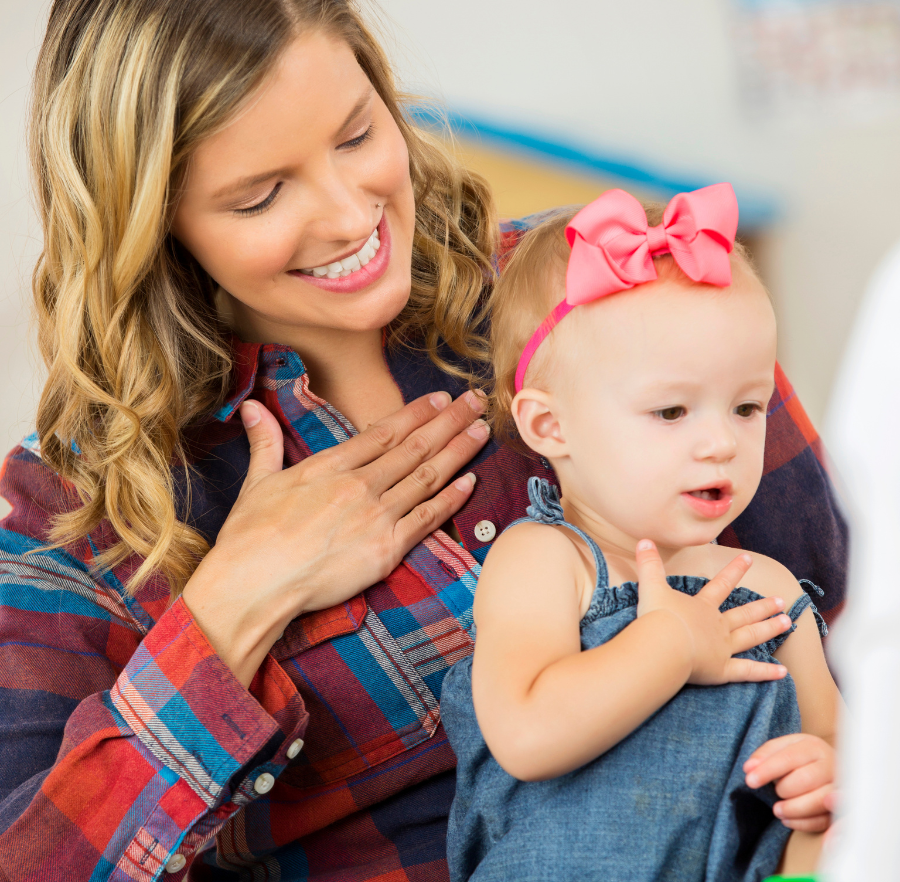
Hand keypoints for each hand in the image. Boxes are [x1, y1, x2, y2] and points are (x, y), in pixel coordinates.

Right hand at [183, 390, 488, 685]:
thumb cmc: (250, 537)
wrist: (255, 583)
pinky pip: (427, 518)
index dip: (417, 413)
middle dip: (449, 421)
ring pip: (427, 476)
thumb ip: (265, 442)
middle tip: (475, 401)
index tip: (440, 398)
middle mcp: (359, 484)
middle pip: (415, 447)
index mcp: (330, 466)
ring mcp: (376, 515)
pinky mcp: (387, 548)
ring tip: (481, 431)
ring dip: (458, 451)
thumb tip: (251, 408)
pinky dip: (451, 499)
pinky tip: (470, 481)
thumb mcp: (256, 482)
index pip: (384, 432)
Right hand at [634, 540, 790, 685]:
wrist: (662, 646)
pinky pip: (748, 671)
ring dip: (769, 629)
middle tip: (781, 601)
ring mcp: (722, 648)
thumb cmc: (657, 617)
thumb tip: (643, 541)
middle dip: (762, 606)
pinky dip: (765, 672)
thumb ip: (649, 565)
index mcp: (702, 607)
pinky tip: (783, 672)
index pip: (720, 585)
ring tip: (787, 623)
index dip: (734, 570)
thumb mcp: (651, 587)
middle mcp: (717, 626)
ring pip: (751, 637)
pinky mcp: (722, 670)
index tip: (748, 559)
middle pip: (743, 614)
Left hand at [744, 733, 835, 831]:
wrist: (830, 767)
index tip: (750, 780)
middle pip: (805, 780)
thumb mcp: (783, 747)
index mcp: (813, 746)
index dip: (767, 770)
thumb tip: (749, 768)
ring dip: (793, 809)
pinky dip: (803, 823)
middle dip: (784, 789)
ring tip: (777, 809)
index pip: (788, 757)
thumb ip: (765, 754)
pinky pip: (824, 820)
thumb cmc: (801, 758)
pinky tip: (787, 820)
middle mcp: (831, 765)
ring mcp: (840, 788)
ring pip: (819, 801)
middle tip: (775, 792)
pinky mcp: (843, 810)